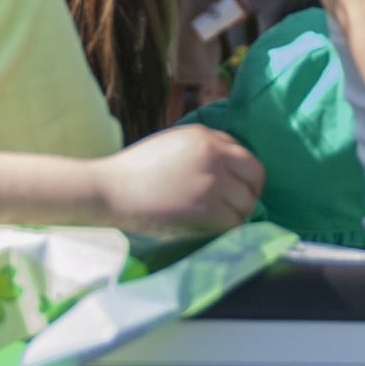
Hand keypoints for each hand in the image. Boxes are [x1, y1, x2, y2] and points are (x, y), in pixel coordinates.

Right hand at [95, 126, 264, 235]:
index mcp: (204, 135)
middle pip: (255, 173)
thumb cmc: (133, 172)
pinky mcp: (209, 207)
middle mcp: (214, 152)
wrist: (109, 189)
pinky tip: (210, 230)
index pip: (242, 153)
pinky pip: (235, 222)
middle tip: (234, 207)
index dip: (239, 174)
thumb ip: (198, 152)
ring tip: (216, 221)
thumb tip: (223, 171)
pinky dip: (227, 229)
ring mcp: (213, 179)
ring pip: (248, 201)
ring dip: (236, 214)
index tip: (231, 189)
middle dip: (249, 192)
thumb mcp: (170, 146)